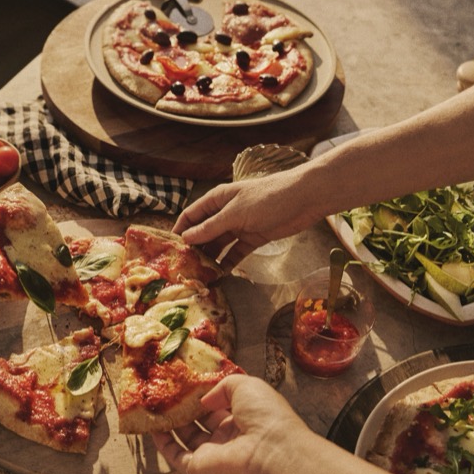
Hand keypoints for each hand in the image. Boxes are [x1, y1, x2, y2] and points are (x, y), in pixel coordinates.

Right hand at [150, 375, 317, 473]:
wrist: (272, 453)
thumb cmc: (266, 416)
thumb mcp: (247, 385)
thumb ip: (223, 386)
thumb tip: (204, 399)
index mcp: (245, 418)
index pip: (220, 406)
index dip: (204, 395)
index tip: (186, 383)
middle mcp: (230, 437)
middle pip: (202, 421)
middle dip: (185, 407)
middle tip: (167, 392)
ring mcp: (215, 453)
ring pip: (187, 438)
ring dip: (172, 423)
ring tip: (155, 406)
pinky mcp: (200, 468)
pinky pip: (177, 456)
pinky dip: (164, 445)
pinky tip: (153, 429)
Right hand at [174, 172, 316, 266]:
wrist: (304, 199)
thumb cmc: (268, 198)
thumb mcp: (235, 213)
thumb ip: (211, 227)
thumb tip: (186, 238)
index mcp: (218, 199)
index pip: (191, 215)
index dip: (179, 230)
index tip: (168, 249)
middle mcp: (226, 213)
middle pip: (204, 232)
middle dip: (194, 248)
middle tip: (183, 268)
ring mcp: (240, 226)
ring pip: (219, 244)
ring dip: (210, 258)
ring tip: (200, 275)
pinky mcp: (253, 238)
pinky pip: (236, 253)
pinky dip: (228, 263)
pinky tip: (220, 275)